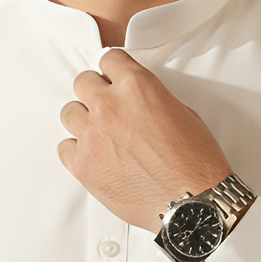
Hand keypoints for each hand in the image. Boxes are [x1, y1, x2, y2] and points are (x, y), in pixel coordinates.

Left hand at [58, 49, 230, 231]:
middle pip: (83, 83)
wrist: (193, 202)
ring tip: (103, 138)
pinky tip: (96, 159)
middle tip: (109, 111)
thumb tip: (135, 100)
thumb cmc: (195, 162)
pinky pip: (64, 148)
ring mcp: (92, 135)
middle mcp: (109, 105)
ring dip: (84, 122)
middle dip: (96, 94)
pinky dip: (77, 152)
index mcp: (137, 86)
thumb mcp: (182, 112)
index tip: (114, 81)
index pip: (109, 59)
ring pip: (69, 113)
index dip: (113, 72)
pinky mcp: (82, 165)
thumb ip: (150, 98)